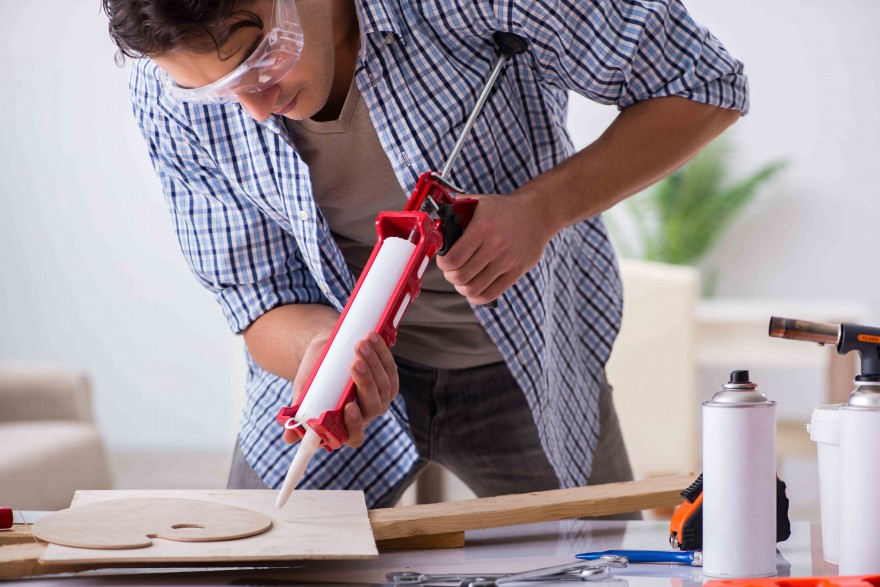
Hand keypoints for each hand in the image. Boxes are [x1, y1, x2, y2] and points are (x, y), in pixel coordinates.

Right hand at [283, 331, 398, 447]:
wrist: (324, 353)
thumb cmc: (313, 379)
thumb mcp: (303, 394)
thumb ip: (299, 414)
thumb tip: (288, 437)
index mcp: (345, 426)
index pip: (355, 436)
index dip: (354, 424)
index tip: (348, 406)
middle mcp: (366, 415)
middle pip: (373, 406)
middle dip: (366, 383)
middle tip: (354, 363)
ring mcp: (380, 396)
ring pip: (384, 385)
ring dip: (374, 363)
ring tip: (360, 344)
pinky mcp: (389, 377)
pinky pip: (390, 368)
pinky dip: (382, 352)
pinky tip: (371, 338)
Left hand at [436, 191, 556, 304]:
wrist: (537, 213)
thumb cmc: (504, 209)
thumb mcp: (480, 202)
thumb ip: (457, 209)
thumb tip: (436, 221)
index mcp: (483, 228)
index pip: (453, 258)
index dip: (443, 264)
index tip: (443, 261)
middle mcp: (495, 246)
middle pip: (461, 276)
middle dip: (450, 276)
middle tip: (451, 271)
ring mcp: (507, 261)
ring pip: (473, 288)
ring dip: (462, 287)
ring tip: (462, 280)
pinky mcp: (516, 272)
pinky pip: (490, 294)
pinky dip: (476, 297)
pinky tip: (473, 290)